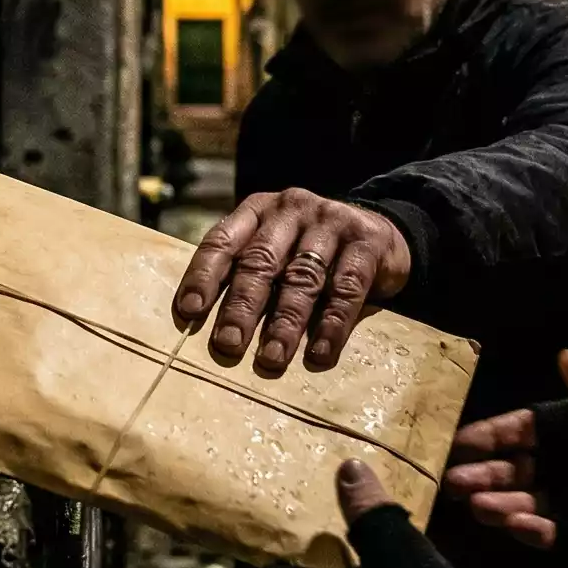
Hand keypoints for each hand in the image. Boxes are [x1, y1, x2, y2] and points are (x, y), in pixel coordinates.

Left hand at [173, 189, 413, 375]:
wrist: (378, 231)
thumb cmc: (310, 251)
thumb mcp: (277, 249)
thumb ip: (248, 273)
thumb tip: (209, 329)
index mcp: (258, 210)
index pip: (222, 240)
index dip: (203, 276)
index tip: (189, 312)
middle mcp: (291, 209)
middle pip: (261, 261)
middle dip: (242, 306)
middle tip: (228, 344)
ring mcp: (330, 222)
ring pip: (303, 277)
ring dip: (285, 322)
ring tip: (271, 357)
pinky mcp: (366, 242)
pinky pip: (347, 287)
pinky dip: (332, 324)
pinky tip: (320, 352)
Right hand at [443, 352, 567, 566]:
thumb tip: (565, 359)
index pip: (521, 428)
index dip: (489, 434)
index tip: (456, 441)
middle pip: (514, 467)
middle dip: (482, 473)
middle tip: (451, 482)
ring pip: (525, 502)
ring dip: (500, 503)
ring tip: (478, 506)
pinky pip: (553, 535)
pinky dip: (533, 532)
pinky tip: (519, 526)